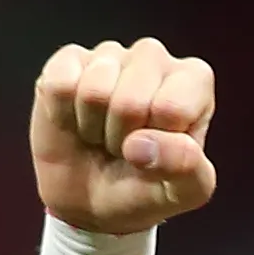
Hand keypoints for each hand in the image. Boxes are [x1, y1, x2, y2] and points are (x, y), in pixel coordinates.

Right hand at [30, 37, 215, 234]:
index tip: (159, 150)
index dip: (158, 142)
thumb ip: (186, 168)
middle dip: (121, 139)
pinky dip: (62, 117)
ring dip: (93, 128)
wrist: (93, 200)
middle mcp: (154, 57)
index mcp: (194, 80)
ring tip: (103, 134)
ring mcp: (109, 54)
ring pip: (93, 91)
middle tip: (125, 147)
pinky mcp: (68, 59)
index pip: (173, 109)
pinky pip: (59, 85)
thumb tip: (143, 144)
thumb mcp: (184, 192)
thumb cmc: (147, 186)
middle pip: (130, 102)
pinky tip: (75, 120)